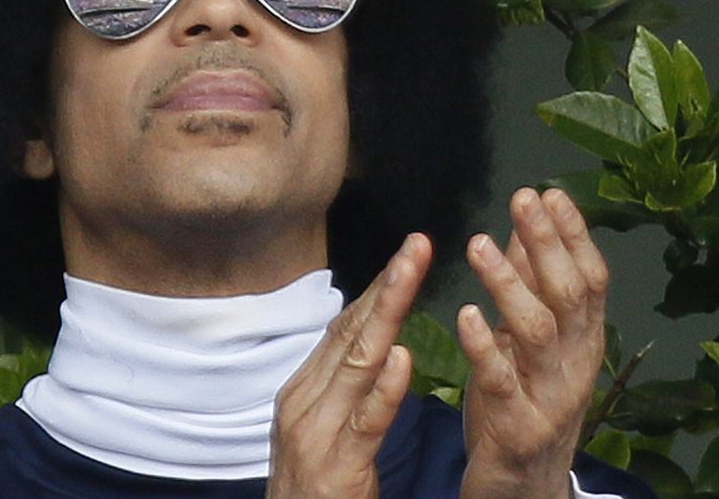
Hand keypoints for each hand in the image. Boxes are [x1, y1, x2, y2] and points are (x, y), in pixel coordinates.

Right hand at [266, 234, 431, 498]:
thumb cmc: (316, 492)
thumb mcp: (323, 430)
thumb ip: (345, 388)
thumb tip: (376, 343)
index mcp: (303, 390)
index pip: (344, 327)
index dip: (378, 287)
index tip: (407, 252)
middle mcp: (302, 402)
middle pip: (351, 332)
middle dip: (387, 285)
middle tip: (416, 244)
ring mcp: (314, 433)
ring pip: (358, 363)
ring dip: (388, 313)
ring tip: (412, 274)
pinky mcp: (335, 468)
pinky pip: (364, 421)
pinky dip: (383, 388)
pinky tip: (402, 358)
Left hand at [458, 188, 608, 498]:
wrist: (525, 488)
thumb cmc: (525, 403)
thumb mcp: (531, 343)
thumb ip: (531, 287)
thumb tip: (527, 226)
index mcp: (584, 340)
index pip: (590, 278)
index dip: (574, 234)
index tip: (550, 192)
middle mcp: (576, 363)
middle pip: (569, 294)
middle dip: (547, 243)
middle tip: (522, 200)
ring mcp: (550, 397)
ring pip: (538, 331)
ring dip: (510, 283)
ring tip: (479, 244)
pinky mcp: (517, 427)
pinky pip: (502, 382)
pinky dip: (484, 346)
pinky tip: (465, 314)